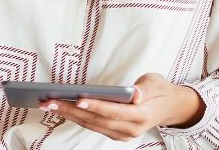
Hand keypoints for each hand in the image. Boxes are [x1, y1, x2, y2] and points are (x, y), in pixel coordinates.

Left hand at [38, 73, 204, 141]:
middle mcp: (132, 129)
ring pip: (92, 125)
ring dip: (69, 115)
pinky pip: (93, 126)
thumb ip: (145, 89)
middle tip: (50, 101)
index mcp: (143, 115)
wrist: (170, 107)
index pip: (115, 112)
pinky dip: (76, 117)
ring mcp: (123, 134)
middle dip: (72, 110)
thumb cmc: (160, 90)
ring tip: (48, 104)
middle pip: (97, 120)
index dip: (96, 106)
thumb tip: (133, 94)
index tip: (78, 98)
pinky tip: (61, 108)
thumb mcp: (156, 83)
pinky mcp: (116, 133)